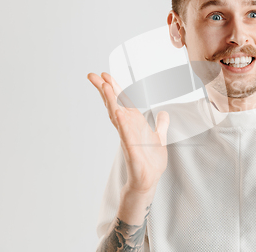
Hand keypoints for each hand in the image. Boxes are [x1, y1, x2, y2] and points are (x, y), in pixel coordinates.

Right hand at [87, 72, 169, 193]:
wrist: (149, 180)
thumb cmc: (150, 160)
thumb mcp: (160, 137)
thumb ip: (161, 124)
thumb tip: (164, 112)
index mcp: (134, 123)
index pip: (122, 102)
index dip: (115, 88)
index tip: (105, 75)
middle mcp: (128, 127)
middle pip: (113, 104)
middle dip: (104, 89)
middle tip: (92, 74)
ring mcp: (127, 137)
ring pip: (116, 115)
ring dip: (110, 100)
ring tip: (103, 85)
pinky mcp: (131, 149)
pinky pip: (125, 133)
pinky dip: (121, 122)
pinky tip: (117, 112)